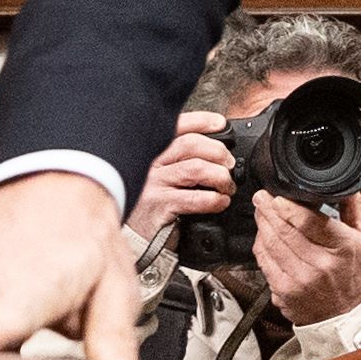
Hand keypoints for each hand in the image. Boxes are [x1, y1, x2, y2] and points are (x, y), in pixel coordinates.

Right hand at [129, 114, 233, 242]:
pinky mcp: (159, 206)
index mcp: (149, 153)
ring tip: (227, 186)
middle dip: (218, 152)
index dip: (201, 121)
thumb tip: (213, 149)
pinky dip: (215, 199)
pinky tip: (220, 202)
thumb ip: (176, 160)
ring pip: (196, 168)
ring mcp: (152, 184)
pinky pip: (196, 198)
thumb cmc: (149, 206)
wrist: (131, 238)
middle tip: (229, 164)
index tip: (221, 124)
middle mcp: (148, 164)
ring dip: (220, 176)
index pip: (175, 127)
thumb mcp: (157, 177)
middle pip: (190, 144)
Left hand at [254, 193, 360, 326]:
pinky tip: (263, 236)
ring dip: (262, 225)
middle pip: (284, 230)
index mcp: (342, 247)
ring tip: (261, 213)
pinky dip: (261, 247)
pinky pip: (265, 263)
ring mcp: (299, 280)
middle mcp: (319, 264)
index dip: (286, 206)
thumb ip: (354, 209)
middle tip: (261, 197)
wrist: (345, 317)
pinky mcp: (283, 292)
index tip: (276, 195)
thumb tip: (351, 186)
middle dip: (267, 210)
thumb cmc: (354, 278)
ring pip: (270, 245)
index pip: (307, 221)